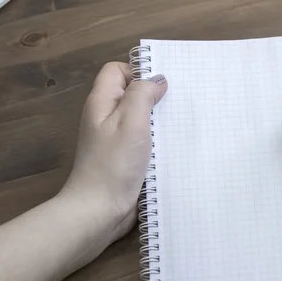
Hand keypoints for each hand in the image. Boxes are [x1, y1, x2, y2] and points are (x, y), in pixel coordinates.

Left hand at [60, 62, 166, 241]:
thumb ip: (142, 94)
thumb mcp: (130, 121)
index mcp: (101, 103)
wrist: (100, 210)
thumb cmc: (114, 162)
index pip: (116, 70)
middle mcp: (106, 117)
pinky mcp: (125, 158)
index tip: (160, 86)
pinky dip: (157, 138)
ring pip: (139, 117)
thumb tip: (157, 79)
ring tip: (181, 122)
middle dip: (153, 95)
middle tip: (178, 102)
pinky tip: (173, 145)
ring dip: (158, 119)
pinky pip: (143, 139)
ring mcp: (115, 139)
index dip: (138, 71)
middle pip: (130, 93)